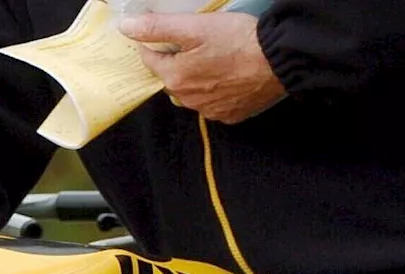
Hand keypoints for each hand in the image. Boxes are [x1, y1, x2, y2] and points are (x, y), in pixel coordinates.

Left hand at [119, 12, 285, 123]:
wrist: (278, 61)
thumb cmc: (237, 41)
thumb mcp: (194, 27)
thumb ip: (157, 28)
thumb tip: (125, 27)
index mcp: (175, 78)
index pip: (150, 59)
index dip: (154, 43)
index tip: (165, 33)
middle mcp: (187, 100)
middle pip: (170, 78)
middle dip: (175, 63)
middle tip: (194, 45)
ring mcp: (209, 110)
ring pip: (190, 93)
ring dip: (194, 79)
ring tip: (213, 61)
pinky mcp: (229, 115)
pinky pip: (212, 104)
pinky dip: (215, 92)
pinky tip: (227, 78)